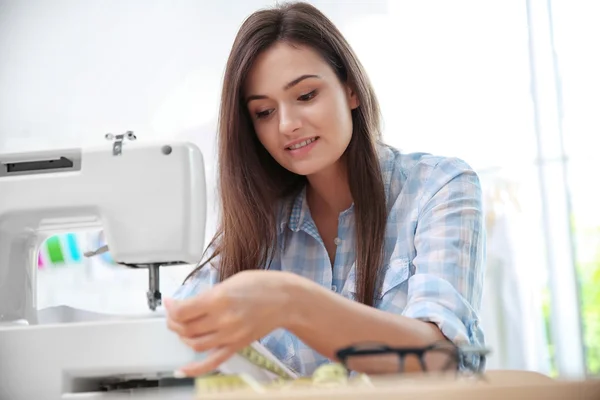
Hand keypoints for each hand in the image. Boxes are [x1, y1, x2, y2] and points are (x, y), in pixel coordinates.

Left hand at [165, 270, 295, 376]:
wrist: (286, 299)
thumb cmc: (262, 285)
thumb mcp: (231, 281)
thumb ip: (209, 295)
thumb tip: (190, 304)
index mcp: (219, 299)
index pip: (182, 311)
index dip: (171, 308)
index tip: (170, 302)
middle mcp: (223, 319)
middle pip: (186, 328)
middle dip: (174, 321)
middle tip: (174, 314)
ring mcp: (230, 335)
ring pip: (194, 344)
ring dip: (183, 338)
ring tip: (182, 328)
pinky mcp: (237, 345)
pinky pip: (213, 362)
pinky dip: (195, 369)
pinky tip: (182, 370)